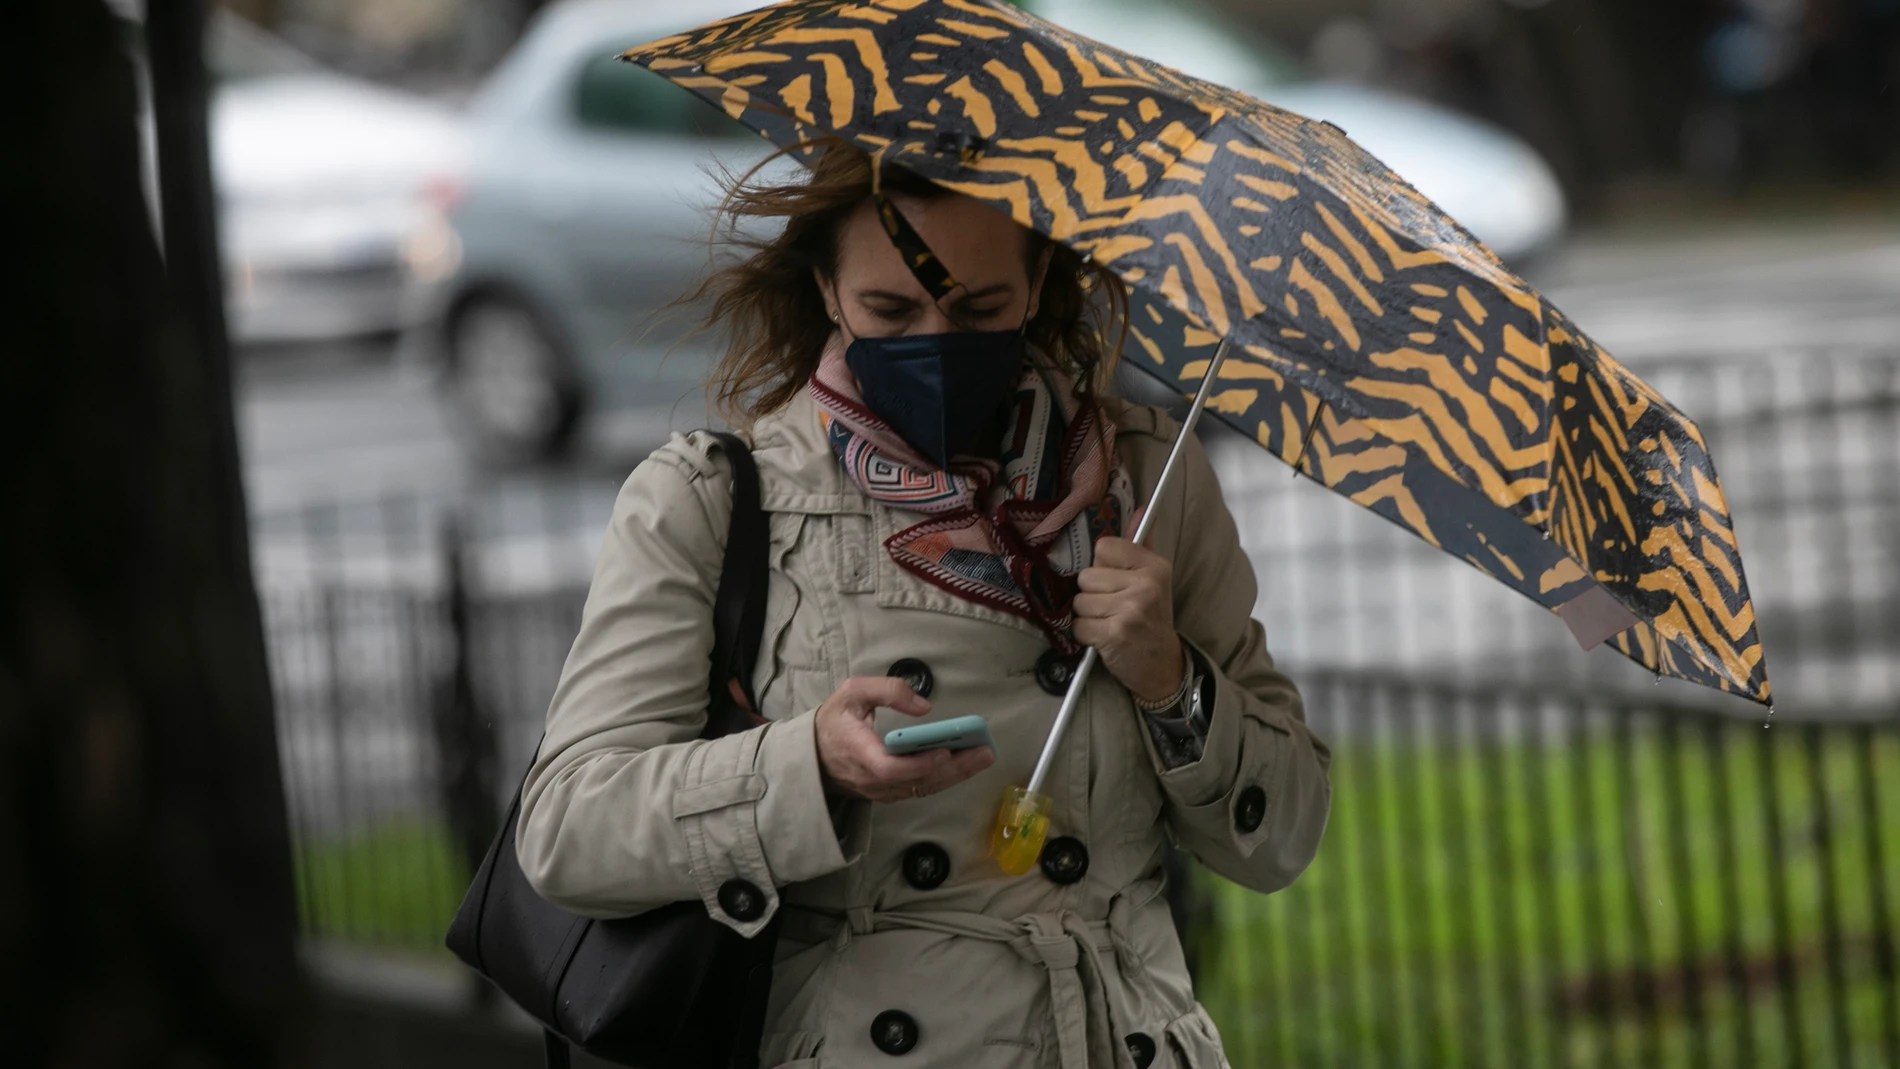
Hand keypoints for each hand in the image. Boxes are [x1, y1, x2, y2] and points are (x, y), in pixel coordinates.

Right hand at [814, 676, 994, 802]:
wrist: (813, 755)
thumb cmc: (834, 721)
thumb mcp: (852, 693)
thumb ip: (887, 691)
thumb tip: (924, 707)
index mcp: (858, 753)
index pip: (889, 769)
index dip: (918, 765)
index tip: (944, 751)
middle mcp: (871, 780)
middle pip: (916, 782)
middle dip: (954, 769)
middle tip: (984, 753)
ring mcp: (881, 791)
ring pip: (922, 789)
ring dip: (955, 775)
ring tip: (983, 756)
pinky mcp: (889, 794)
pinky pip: (919, 789)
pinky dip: (944, 778)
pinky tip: (965, 764)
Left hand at [1074, 510, 1185, 703]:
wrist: (1162, 664)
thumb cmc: (1151, 618)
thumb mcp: (1153, 579)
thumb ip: (1140, 545)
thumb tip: (1142, 508)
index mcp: (1154, 566)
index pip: (1103, 547)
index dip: (1102, 568)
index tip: (1116, 584)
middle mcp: (1145, 585)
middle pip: (1086, 577)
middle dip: (1092, 595)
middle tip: (1113, 609)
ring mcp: (1131, 610)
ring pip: (1079, 602)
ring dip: (1088, 616)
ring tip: (1109, 623)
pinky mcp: (1115, 634)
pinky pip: (1079, 626)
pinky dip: (1085, 636)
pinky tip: (1104, 639)